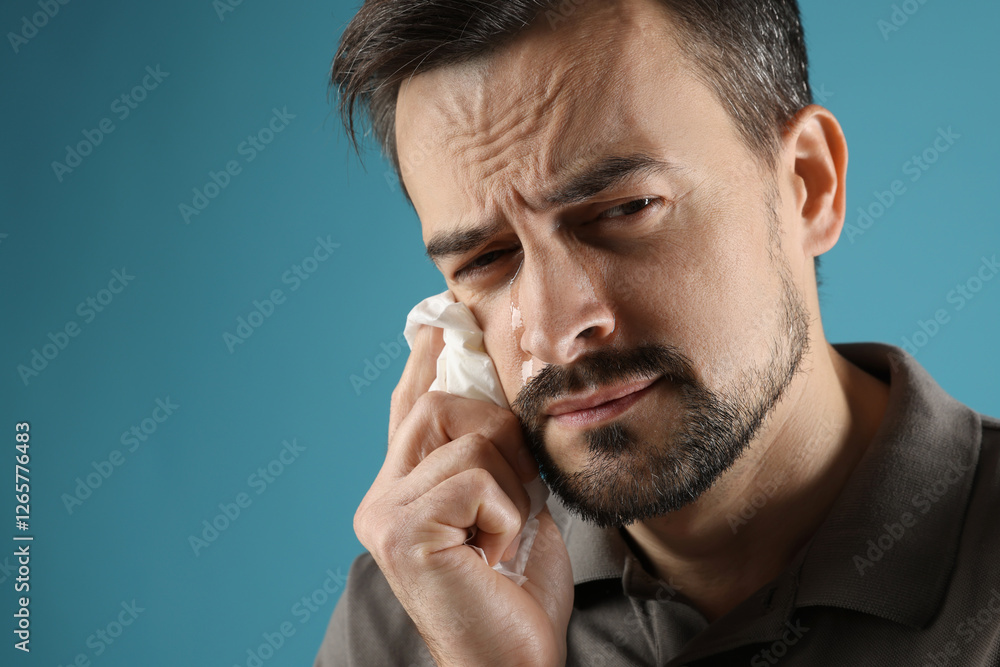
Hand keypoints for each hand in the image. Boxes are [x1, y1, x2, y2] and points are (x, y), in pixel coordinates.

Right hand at [354, 324, 573, 666]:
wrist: (513, 661)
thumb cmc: (516, 590)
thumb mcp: (510, 504)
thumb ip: (490, 454)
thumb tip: (499, 391)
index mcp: (401, 491)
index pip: (410, 410)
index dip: (423, 364)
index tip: (432, 323)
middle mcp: (380, 498)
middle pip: (445, 405)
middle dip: (503, 440)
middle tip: (516, 499)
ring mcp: (384, 514)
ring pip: (470, 436)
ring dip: (511, 486)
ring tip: (502, 536)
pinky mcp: (403, 531)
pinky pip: (476, 477)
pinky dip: (506, 512)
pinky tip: (495, 553)